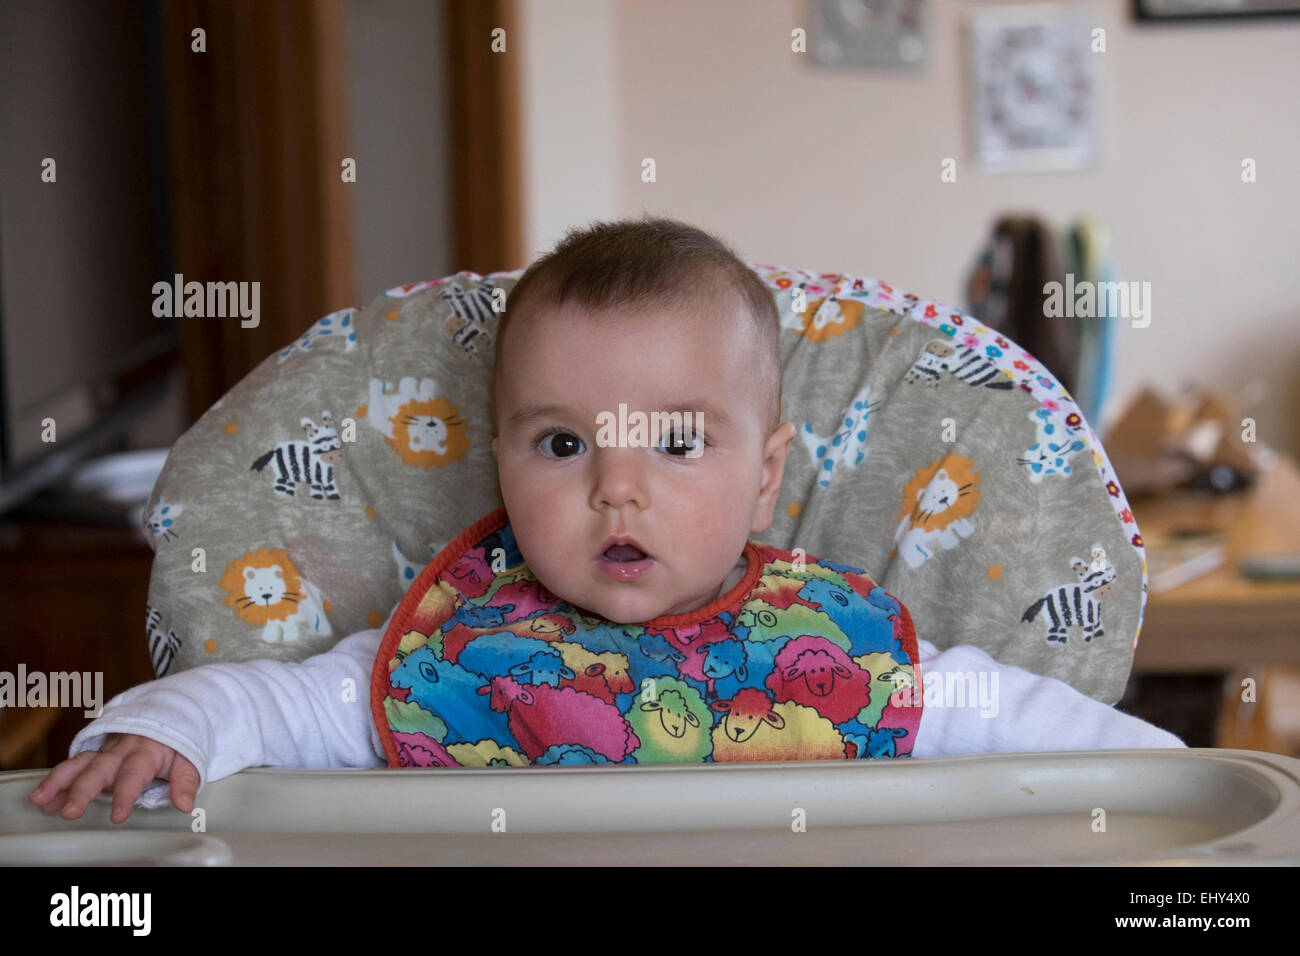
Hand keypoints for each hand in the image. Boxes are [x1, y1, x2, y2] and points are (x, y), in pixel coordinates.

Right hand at [27, 733, 199, 823]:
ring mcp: (105, 751)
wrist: (166, 715)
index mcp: (145, 752)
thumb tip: (186, 804)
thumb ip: (186, 782)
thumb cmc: (175, 741)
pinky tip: (42, 796)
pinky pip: (73, 764)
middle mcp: (121, 750)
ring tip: (42, 799)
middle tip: (69, 811)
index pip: (134, 774)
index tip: (118, 815)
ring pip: (78, 763)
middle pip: (99, 769)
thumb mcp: (188, 759)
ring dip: (59, 781)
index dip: (126, 794)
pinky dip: (56, 780)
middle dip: (82, 790)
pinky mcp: (95, 754)